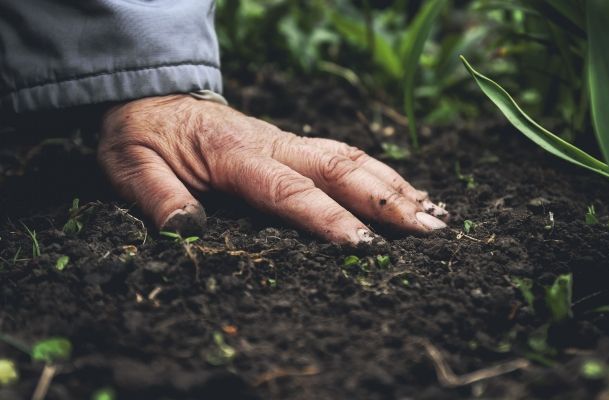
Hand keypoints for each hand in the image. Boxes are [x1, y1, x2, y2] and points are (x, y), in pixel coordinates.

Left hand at [97, 95, 446, 243]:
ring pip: (351, 158)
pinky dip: (382, 174)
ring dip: (395, 185)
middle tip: (431, 232)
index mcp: (234, 154)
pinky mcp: (293, 144)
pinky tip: (406, 193)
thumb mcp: (130, 167)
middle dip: (387, 201)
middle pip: (339, 168)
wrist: (153, 98)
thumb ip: (157, 197)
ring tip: (435, 214)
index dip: (326, 218)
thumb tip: (188, 232)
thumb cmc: (143, 137)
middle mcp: (272, 144)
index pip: (288, 190)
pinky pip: (345, 156)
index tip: (363, 247)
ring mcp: (287, 141)